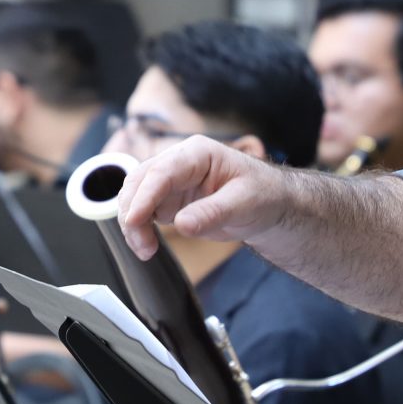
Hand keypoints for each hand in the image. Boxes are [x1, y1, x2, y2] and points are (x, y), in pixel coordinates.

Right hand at [114, 137, 293, 260]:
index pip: (161, 171)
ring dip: (132, 223)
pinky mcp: (168, 200)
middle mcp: (178, 163)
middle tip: (142, 246)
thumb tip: (182, 225)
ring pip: (135, 197)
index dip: (144, 196)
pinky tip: (146, 245)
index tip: (134, 220)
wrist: (270, 206)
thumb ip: (213, 212)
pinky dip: (138, 228)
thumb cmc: (263, 194)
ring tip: (145, 250)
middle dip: (132, 213)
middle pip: (139, 182)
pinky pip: (143, 212)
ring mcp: (171, 182)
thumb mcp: (245, 203)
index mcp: (197, 153)